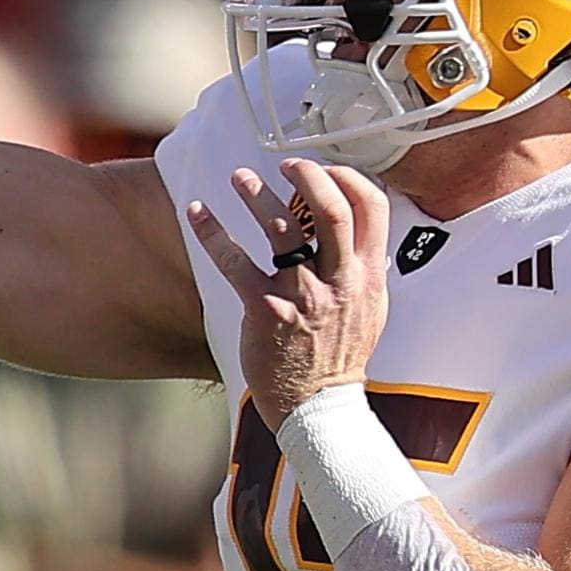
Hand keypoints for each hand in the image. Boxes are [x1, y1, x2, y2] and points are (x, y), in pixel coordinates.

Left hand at [184, 159, 393, 427]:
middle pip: (331, 209)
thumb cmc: (340, 355)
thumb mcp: (370, 308)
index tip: (324, 167)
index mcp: (368, 276)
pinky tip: (197, 212)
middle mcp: (339, 280)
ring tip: (240, 176)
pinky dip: (212, 232)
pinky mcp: (265, 309)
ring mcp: (302, 294)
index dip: (348, 178)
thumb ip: (365, 268)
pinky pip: (234, 261)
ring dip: (258, 195)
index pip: (373, 209)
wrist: (318, 406)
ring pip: (282, 229)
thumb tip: (359, 230)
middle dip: (308, 176)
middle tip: (286, 163)